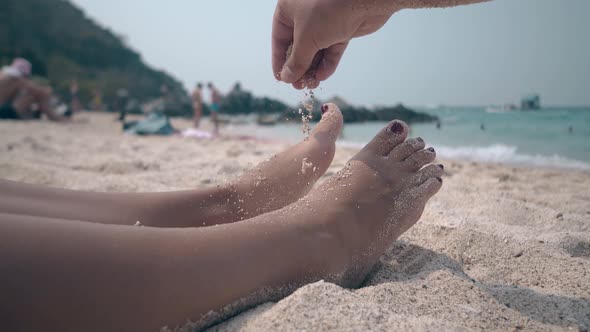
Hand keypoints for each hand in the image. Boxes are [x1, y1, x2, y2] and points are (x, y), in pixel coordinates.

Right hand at [272, 0, 397, 88]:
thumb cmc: (328, 9)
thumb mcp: (306, 38)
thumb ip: (296, 61)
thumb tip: (286, 78)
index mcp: (289, 9)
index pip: (280, 38)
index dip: (280, 60)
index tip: (281, 78)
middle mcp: (305, 14)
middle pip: (298, 46)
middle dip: (299, 67)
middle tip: (299, 86)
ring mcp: (325, 21)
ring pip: (316, 50)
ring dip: (313, 68)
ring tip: (311, 85)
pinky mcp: (342, 28)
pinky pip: (331, 49)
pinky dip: (327, 62)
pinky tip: (323, 75)